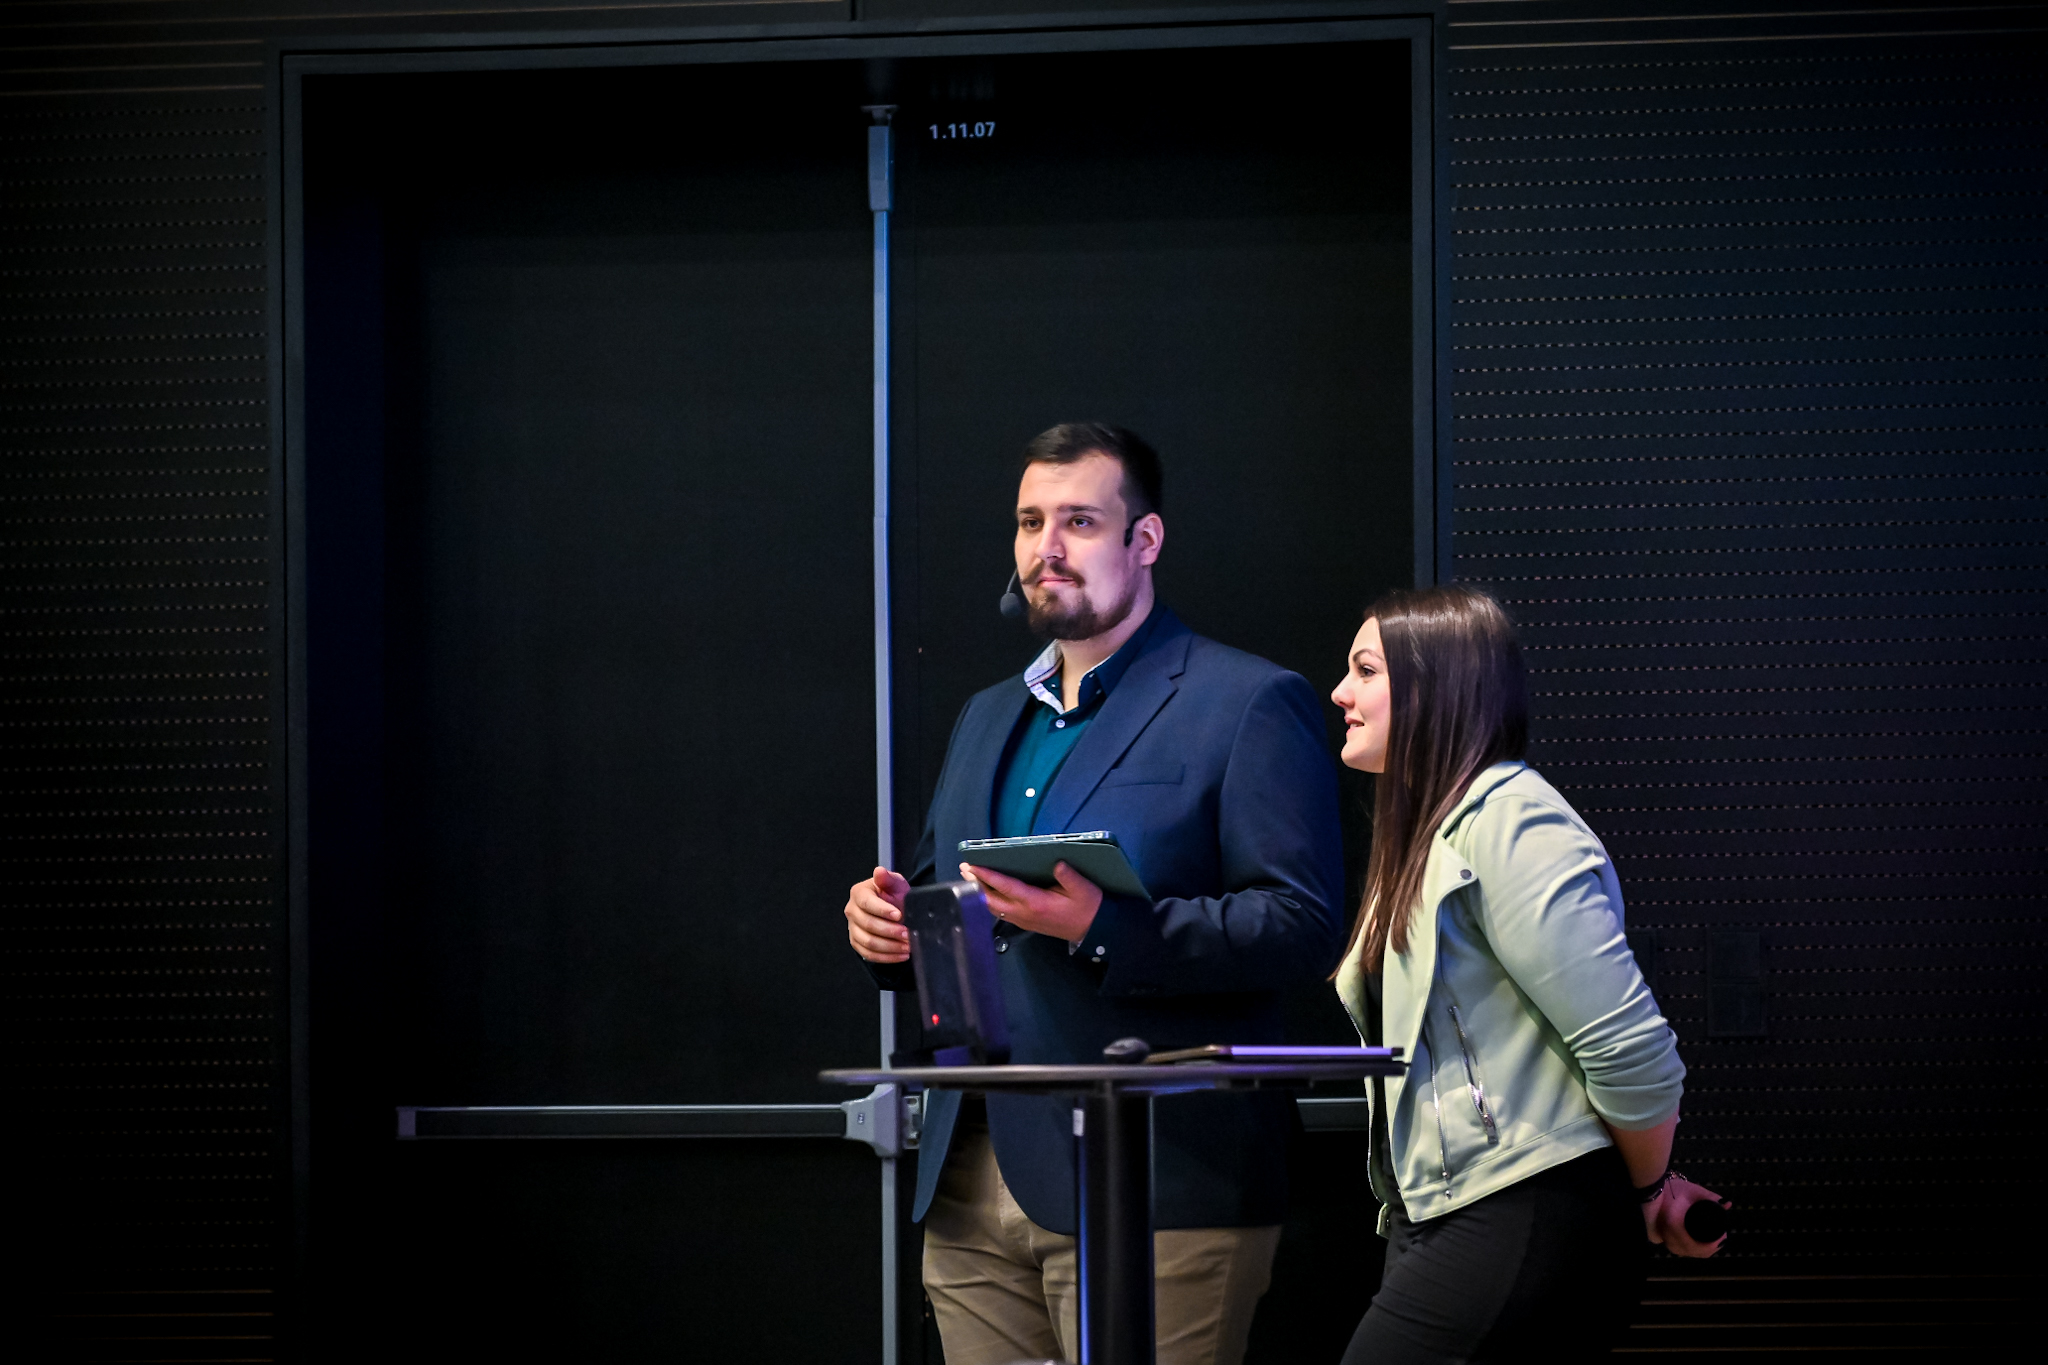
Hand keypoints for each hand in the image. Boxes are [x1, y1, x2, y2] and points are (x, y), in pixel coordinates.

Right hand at [845, 866, 910, 963]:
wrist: (894, 909)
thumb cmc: (893, 895)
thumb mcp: (895, 883)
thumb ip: (888, 878)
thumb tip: (879, 871)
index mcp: (859, 893)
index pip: (867, 903)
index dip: (883, 910)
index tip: (899, 915)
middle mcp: (852, 911)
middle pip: (868, 925)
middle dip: (890, 931)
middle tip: (907, 934)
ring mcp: (853, 929)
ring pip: (868, 942)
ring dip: (890, 947)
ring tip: (907, 947)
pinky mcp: (857, 943)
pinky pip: (869, 954)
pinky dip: (887, 957)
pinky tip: (901, 955)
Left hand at [960, 859, 1103, 942]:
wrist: (1093, 930)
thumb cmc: (1088, 907)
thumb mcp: (1084, 889)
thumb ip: (1069, 877)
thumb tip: (1056, 863)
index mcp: (1036, 903)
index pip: (1006, 888)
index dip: (987, 876)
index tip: (973, 866)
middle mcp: (1025, 914)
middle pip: (992, 900)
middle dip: (977, 884)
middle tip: (965, 868)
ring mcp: (1023, 920)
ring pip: (994, 908)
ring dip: (981, 892)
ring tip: (971, 877)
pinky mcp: (1025, 923)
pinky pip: (1001, 912)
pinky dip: (990, 901)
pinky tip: (987, 891)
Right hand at [1644, 1175, 1728, 1257]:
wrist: (1650, 1187)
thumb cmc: (1672, 1188)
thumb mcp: (1692, 1190)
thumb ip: (1710, 1197)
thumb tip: (1727, 1204)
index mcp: (1673, 1222)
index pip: (1692, 1243)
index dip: (1709, 1246)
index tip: (1722, 1238)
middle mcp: (1665, 1232)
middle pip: (1688, 1250)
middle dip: (1707, 1250)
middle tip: (1721, 1241)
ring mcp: (1660, 1235)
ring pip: (1682, 1251)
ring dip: (1698, 1251)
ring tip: (1713, 1244)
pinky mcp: (1659, 1235)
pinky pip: (1675, 1248)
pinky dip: (1688, 1250)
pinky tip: (1698, 1247)